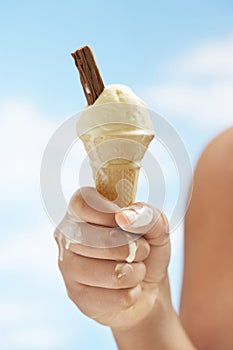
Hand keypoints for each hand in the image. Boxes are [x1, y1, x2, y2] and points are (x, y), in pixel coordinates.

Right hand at [54, 187, 169, 330]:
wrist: (147, 286)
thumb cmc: (145, 249)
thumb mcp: (156, 226)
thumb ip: (146, 214)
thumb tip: (124, 217)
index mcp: (82, 211)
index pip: (81, 203)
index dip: (107, 212)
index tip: (125, 222)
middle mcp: (67, 237)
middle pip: (95, 239)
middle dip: (131, 247)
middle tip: (142, 249)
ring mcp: (68, 267)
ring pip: (107, 271)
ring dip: (135, 272)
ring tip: (137, 269)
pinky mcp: (76, 296)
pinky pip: (112, 297)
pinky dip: (131, 293)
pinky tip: (127, 288)